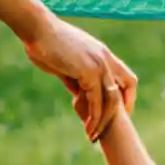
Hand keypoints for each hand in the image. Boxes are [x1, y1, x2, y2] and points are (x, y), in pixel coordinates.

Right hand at [25, 16, 136, 139]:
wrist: (37, 29)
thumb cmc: (45, 43)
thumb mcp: (66, 63)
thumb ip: (76, 78)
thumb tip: (78, 93)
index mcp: (103, 54)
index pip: (127, 78)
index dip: (127, 97)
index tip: (119, 113)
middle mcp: (106, 59)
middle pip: (126, 89)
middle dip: (119, 113)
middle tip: (107, 130)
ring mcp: (99, 64)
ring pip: (112, 99)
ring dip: (104, 121)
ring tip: (92, 136)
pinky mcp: (88, 71)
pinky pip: (96, 100)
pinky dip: (93, 117)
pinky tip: (86, 127)